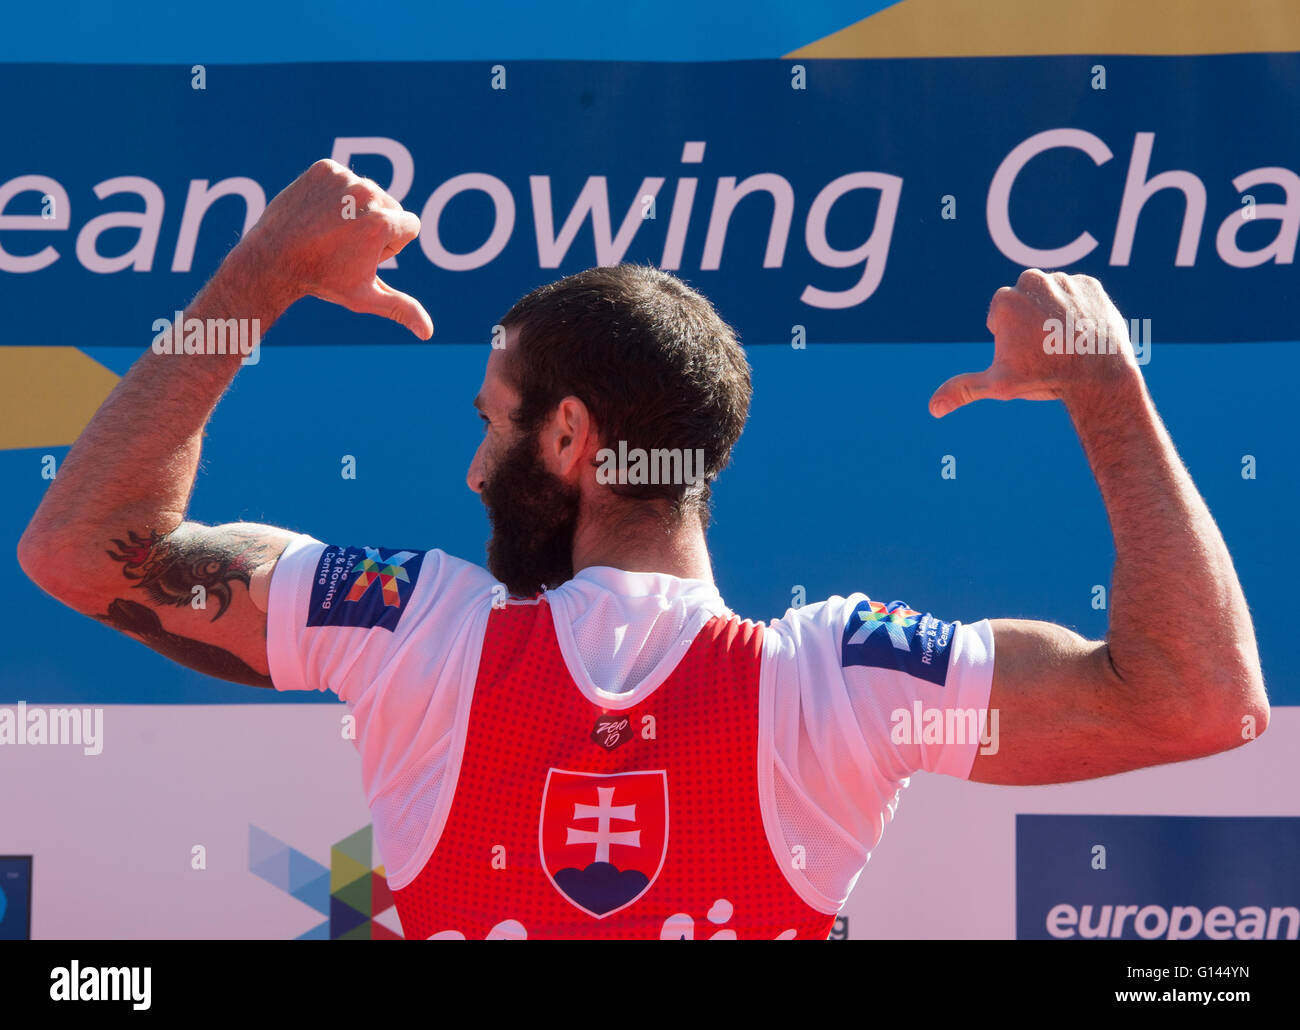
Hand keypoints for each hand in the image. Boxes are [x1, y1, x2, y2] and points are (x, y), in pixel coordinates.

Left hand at [234, 159, 432, 339]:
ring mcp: (344, 179)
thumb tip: (428, 333)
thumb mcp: (365, 297)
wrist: (273, 258)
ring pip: (369, 193)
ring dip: (357, 209)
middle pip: (392, 207)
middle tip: (345, 245)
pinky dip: (337, 194)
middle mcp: (366, 195)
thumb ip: (402, 309)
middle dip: (377, 226)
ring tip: (331, 230)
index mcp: (382, 224)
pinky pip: (346, 180)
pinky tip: (320, 214)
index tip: (364, 255)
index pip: (410, 226)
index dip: (391, 246)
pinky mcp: (325, 169)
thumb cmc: (322, 280)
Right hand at [928, 269, 1138, 417]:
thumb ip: (963, 390)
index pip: (1001, 318)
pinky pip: (1077, 295)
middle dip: (1030, 322)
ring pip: (1051, 298)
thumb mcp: (999, 385)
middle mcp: (1032, 282)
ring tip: (1065, 342)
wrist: (1099, 375)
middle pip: (1024, 303)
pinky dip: (1079, 310)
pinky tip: (1083, 332)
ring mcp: (1064, 280)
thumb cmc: (1045, 379)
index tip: (1028, 354)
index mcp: (1005, 300)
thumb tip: (933, 408)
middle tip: (1046, 348)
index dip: (1012, 341)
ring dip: (1054, 314)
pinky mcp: (1090, 284)